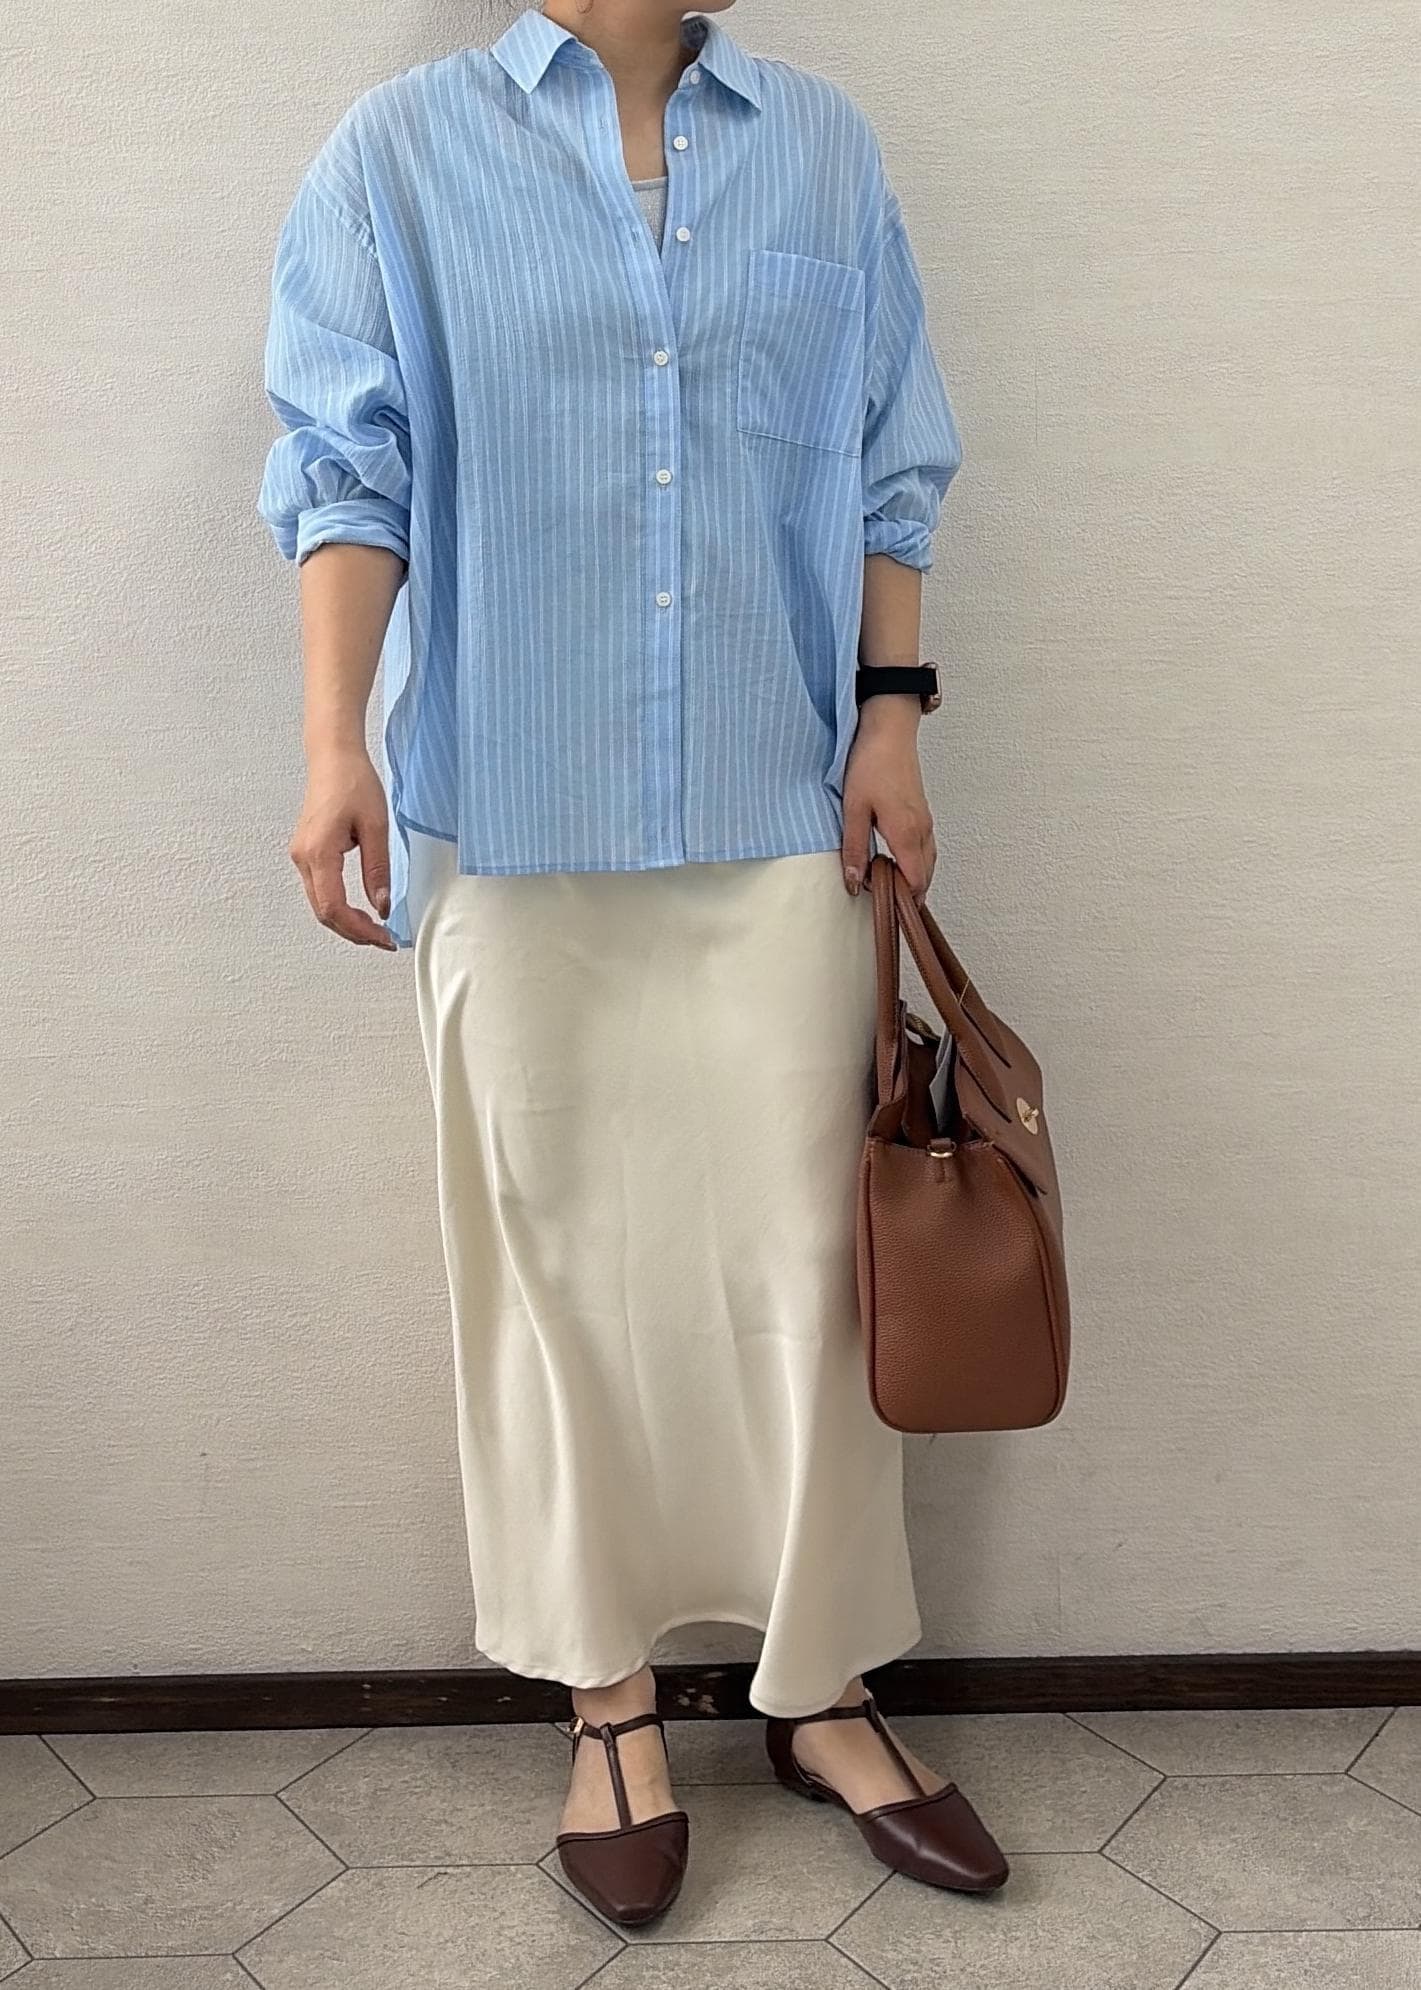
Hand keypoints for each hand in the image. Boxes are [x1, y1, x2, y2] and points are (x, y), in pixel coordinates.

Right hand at [289, 746, 398, 948]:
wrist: (334, 757)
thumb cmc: (354, 783)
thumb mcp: (376, 827)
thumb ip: (378, 870)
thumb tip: (382, 907)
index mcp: (319, 853)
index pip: (334, 908)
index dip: (359, 930)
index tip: (384, 937)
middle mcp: (303, 858)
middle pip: (324, 913)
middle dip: (354, 932)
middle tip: (384, 939)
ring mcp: (301, 856)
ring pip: (320, 905)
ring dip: (346, 922)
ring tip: (375, 930)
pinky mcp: (306, 853)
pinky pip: (319, 891)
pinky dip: (338, 907)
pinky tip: (359, 911)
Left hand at [840, 697, 935, 901]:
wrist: (889, 729)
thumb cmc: (871, 763)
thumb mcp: (853, 809)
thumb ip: (854, 848)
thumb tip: (854, 883)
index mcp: (907, 834)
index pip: (915, 882)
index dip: (902, 900)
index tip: (880, 905)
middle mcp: (922, 831)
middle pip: (926, 877)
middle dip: (908, 893)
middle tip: (882, 900)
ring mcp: (925, 821)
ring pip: (928, 863)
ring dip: (912, 878)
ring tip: (886, 884)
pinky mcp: (922, 812)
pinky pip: (926, 848)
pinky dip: (916, 862)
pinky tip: (895, 860)